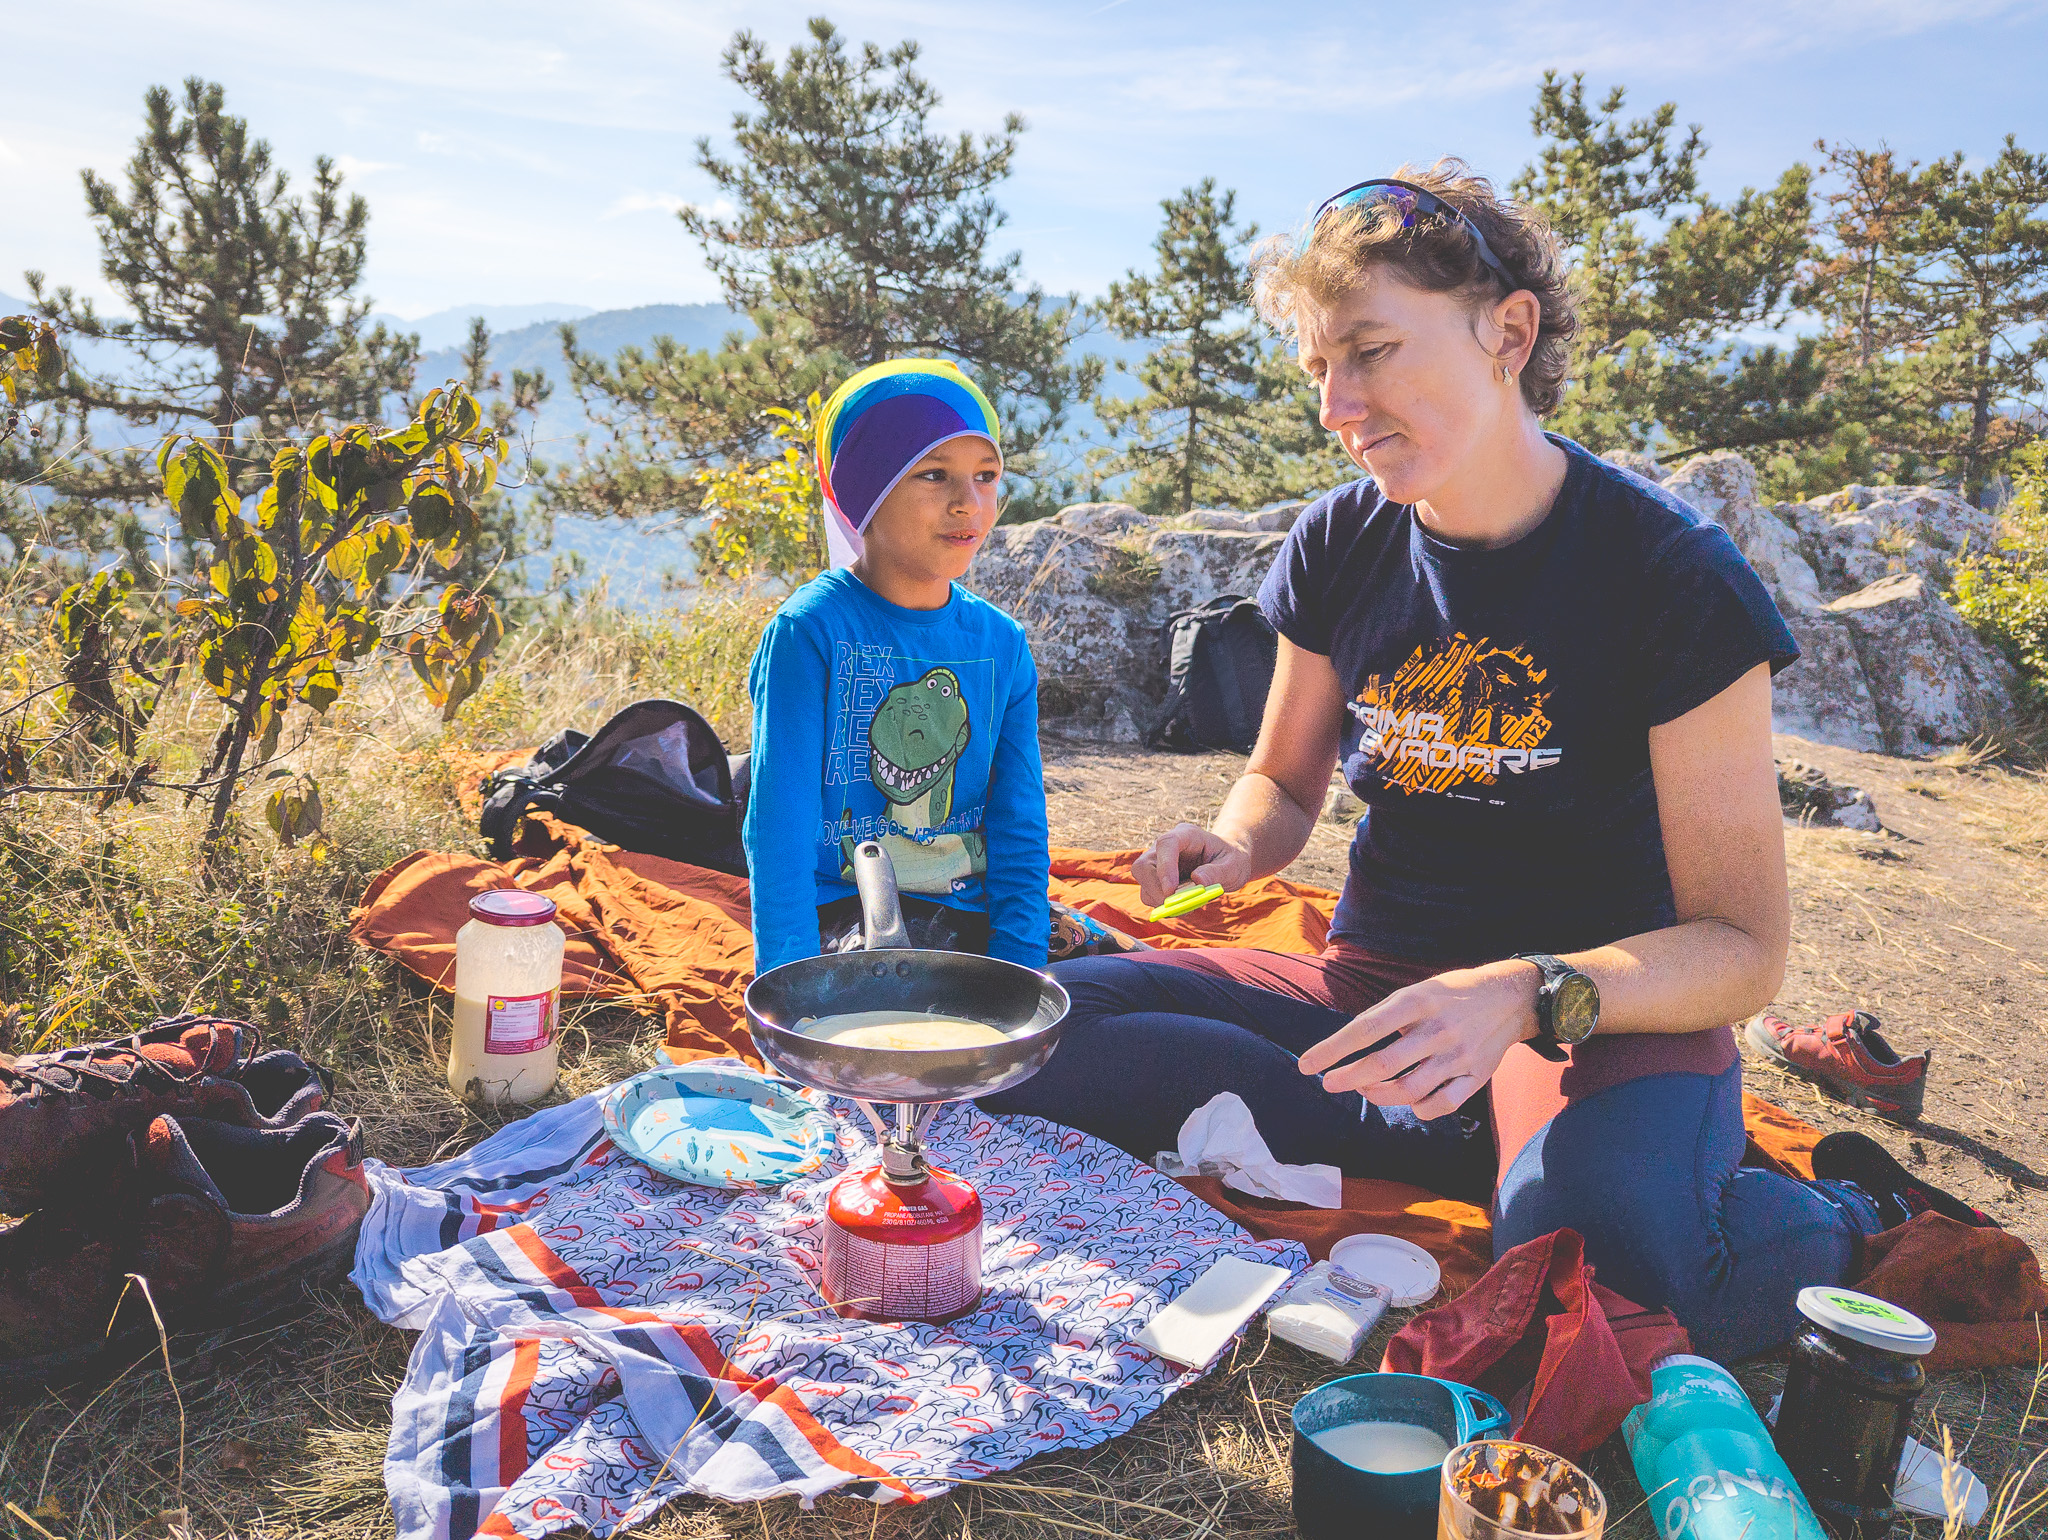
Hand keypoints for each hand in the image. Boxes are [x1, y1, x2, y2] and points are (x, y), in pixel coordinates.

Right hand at [1131, 822, 1252, 906]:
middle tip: (1177, 905)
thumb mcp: (1234, 865)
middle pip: (1143, 865)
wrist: (1226, 863)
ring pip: (1143, 882)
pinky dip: (1163, 905)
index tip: (1171, 891)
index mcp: (1187, 835)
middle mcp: (1166, 847)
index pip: (1166, 843)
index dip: (1165, 867)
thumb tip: (1198, 881)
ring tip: (1188, 905)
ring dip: (1160, 900)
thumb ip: (1218, 872)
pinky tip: (1183, 905)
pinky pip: (1149, 894)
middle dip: (1156, 890)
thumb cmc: (1231, 860)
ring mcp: (1157, 862)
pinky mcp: (1156, 879)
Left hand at [1296, 961, 1541, 1118]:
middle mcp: (1437, 1029)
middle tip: (1330, 1083)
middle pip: (1383, 1064)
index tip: (1306, 1065)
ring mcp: (1459, 1055)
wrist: (1509, 996)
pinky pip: (1443, 1104)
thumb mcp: (1416, 990)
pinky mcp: (1477, 1075)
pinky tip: (1410, 1102)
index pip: (1365, 1028)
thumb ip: (1384, 1015)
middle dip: (1349, 1078)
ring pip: (1409, 1090)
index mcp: (1417, 1001)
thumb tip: (1347, 1043)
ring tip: (1366, 1089)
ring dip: (1379, 1095)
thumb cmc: (1450, 994)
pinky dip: (1420, 1109)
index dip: (1332, 1049)